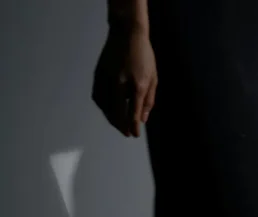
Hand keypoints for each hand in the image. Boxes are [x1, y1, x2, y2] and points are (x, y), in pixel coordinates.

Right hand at [92, 23, 156, 137]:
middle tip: (126, 133)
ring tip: (118, 124)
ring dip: (110, 118)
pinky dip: (102, 106)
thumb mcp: (153, 78)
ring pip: (105, 105)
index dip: (133, 126)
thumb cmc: (144, 56)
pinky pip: (97, 95)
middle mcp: (120, 82)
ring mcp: (107, 77)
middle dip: (121, 126)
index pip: (133, 111)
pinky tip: (108, 111)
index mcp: (137, 84)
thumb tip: (143, 119)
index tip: (134, 135)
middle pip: (117, 111)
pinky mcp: (98, 73)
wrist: (127, 34)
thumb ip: (148, 100)